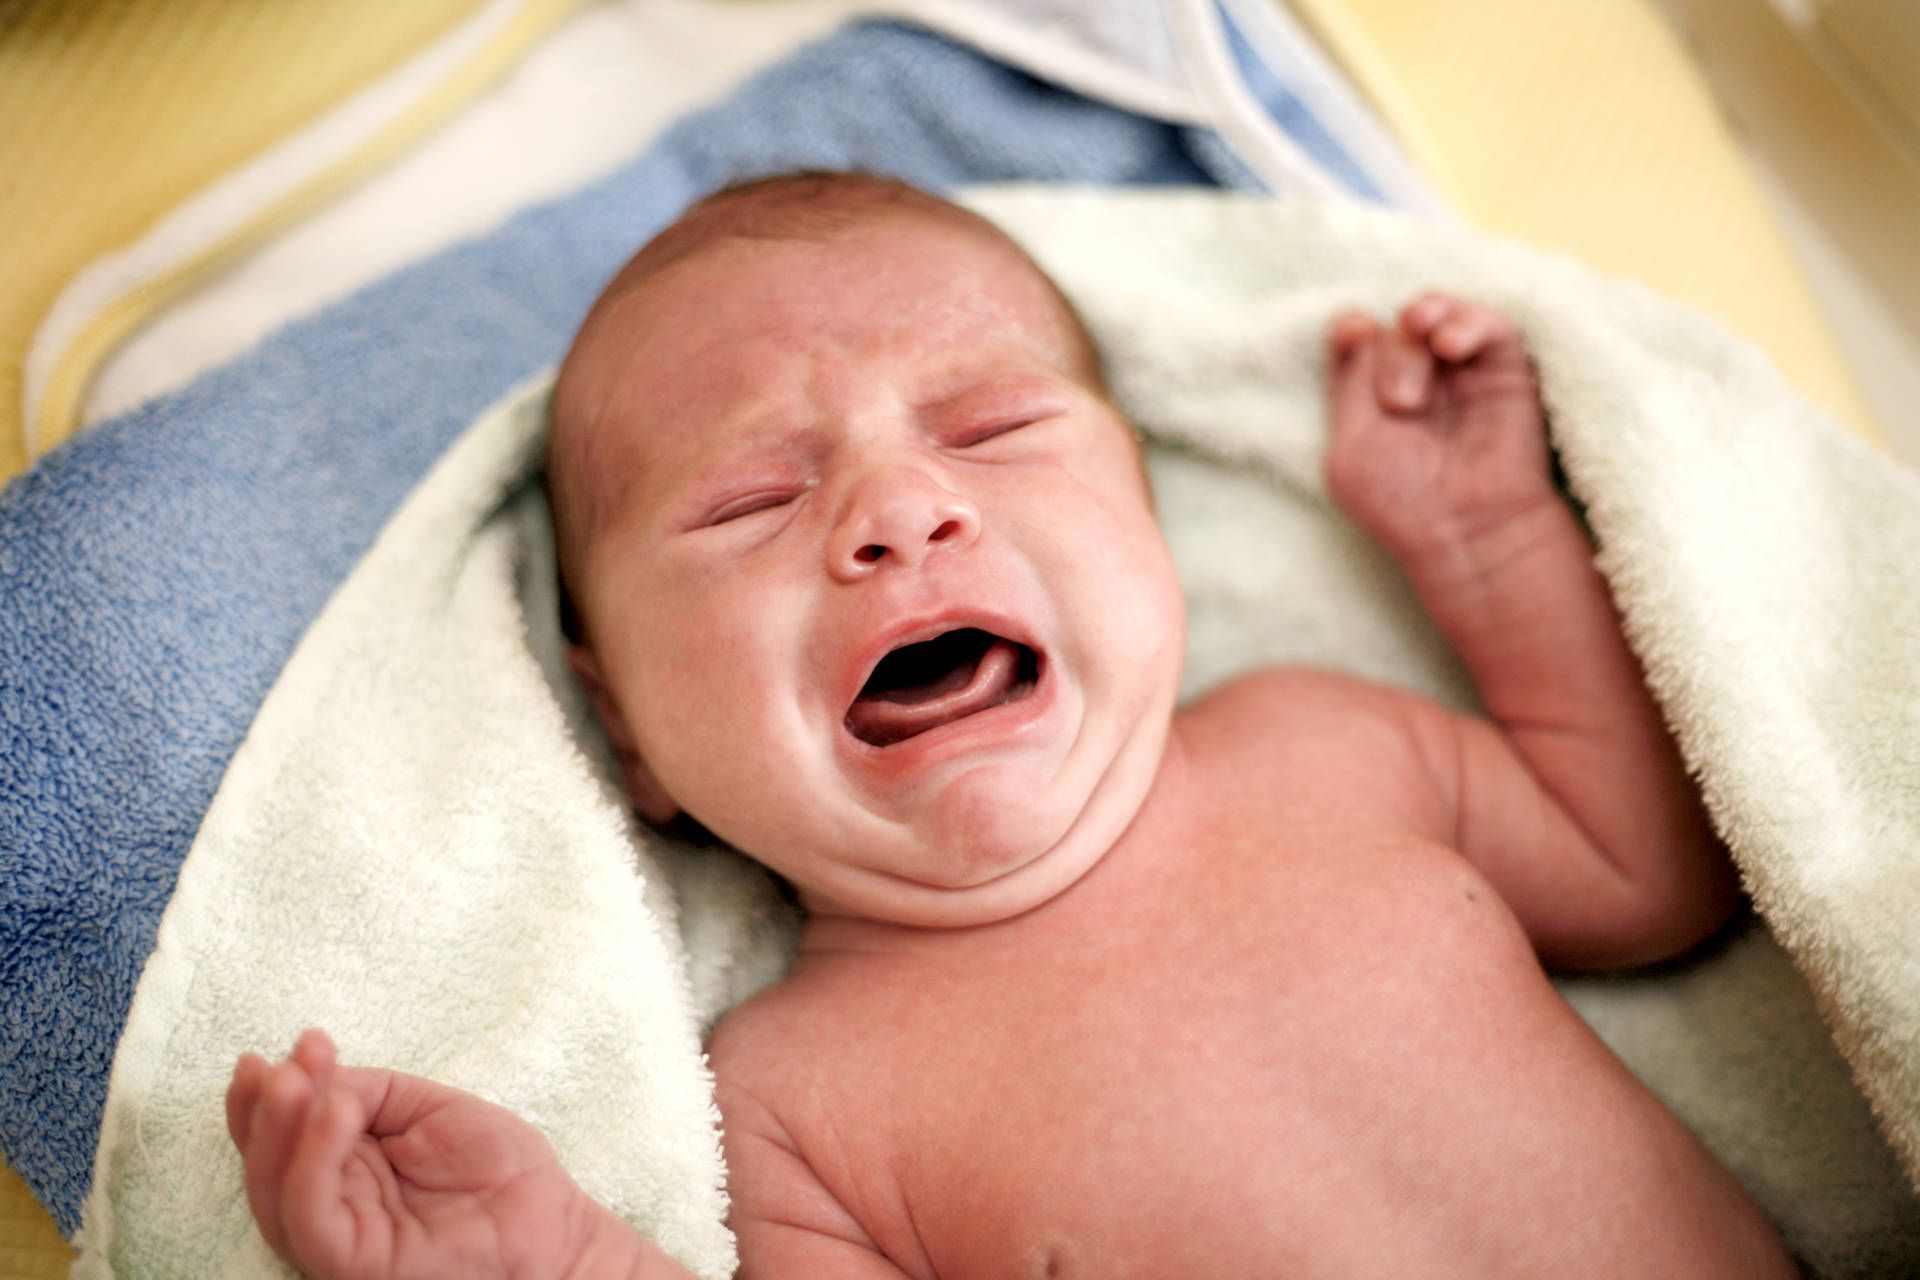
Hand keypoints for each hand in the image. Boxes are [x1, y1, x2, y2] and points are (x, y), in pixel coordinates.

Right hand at [227, 1030, 599, 1279]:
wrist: (548, 1218)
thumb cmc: (497, 1169)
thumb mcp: (425, 1108)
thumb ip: (368, 1092)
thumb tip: (317, 1077)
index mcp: (344, 1168)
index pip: (286, 1133)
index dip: (271, 1093)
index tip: (297, 1043)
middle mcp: (332, 1204)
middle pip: (268, 1163)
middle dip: (267, 1107)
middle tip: (283, 1062)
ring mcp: (338, 1237)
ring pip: (276, 1191)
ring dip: (280, 1128)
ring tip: (296, 1078)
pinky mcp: (351, 1263)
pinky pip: (312, 1216)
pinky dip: (313, 1161)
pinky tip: (335, 1111)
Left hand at [1323, 293, 1557, 562]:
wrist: (1468, 529)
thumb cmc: (1402, 500)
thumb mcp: (1350, 444)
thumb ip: (1348, 382)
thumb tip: (1359, 322)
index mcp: (1372, 396)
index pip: (1356, 338)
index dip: (1351, 327)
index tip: (1352, 333)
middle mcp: (1415, 378)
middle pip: (1392, 328)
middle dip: (1391, 354)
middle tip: (1403, 404)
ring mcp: (1459, 371)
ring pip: (1434, 313)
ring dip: (1422, 323)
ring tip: (1430, 352)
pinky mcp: (1504, 368)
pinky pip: (1488, 322)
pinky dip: (1465, 321)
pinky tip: (1450, 344)